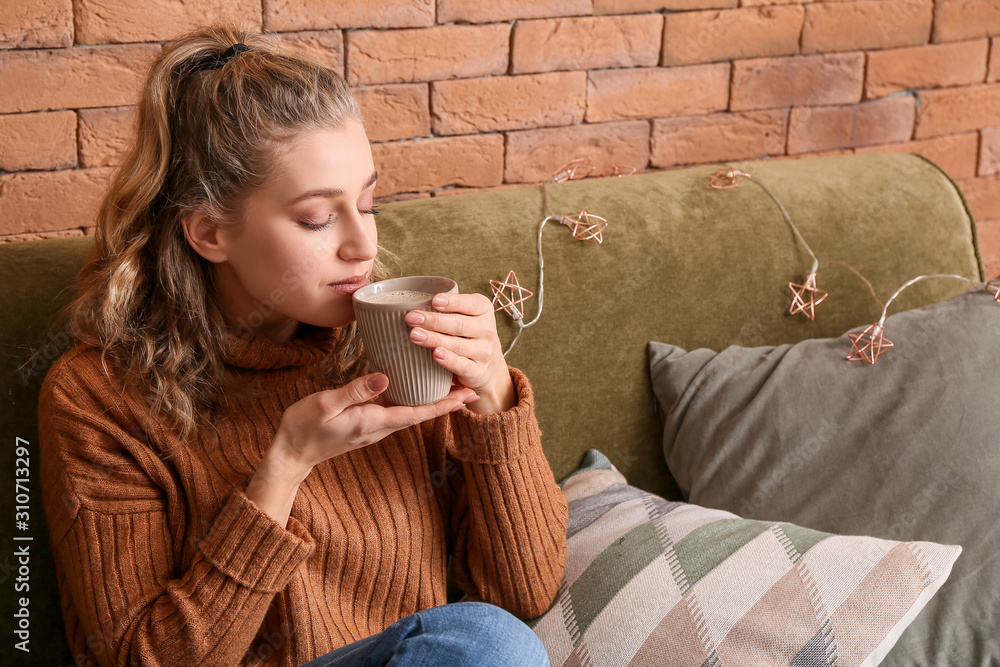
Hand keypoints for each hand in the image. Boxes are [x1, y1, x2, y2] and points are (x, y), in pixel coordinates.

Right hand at [272, 372, 476, 476]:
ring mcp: (374, 425)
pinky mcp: (367, 421)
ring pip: (411, 411)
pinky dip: (413, 398)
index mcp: (374, 421)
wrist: (291, 452)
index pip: (417, 412)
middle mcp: (380, 426)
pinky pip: (397, 409)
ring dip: (432, 399)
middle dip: (446, 400)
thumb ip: (355, 391)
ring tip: (451, 383)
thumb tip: (385, 377)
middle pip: (421, 412)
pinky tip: (417, 385)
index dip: (443, 404)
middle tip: (470, 385)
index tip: (465, 395)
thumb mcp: (326, 404)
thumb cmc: (304, 427)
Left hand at [404, 292, 516, 413]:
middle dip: (434, 321)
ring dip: (434, 339)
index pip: (470, 303)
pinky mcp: (478, 372)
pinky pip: (462, 365)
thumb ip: (446, 310)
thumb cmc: (467, 335)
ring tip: (414, 335)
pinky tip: (435, 354)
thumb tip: (407, 305)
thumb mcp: (465, 317)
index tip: (434, 300)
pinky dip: (449, 360)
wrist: (488, 367)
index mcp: (484, 310)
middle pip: (460, 324)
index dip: (453, 302)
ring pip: (458, 345)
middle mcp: (487, 330)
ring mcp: (483, 352)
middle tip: (411, 318)